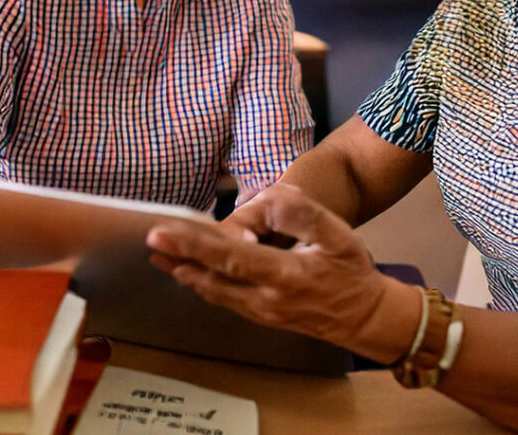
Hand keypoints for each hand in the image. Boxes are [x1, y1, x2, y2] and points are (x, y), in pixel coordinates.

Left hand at [146, 184, 419, 361]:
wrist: (367, 319)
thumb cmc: (353, 272)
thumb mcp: (339, 234)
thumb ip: (303, 213)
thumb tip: (268, 199)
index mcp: (284, 274)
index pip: (230, 256)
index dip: (194, 244)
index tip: (164, 233)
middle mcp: (265, 298)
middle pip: (212, 277)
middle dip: (179, 257)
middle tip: (150, 241)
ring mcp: (262, 311)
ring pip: (214, 291)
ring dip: (185, 272)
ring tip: (160, 256)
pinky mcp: (262, 316)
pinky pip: (225, 299)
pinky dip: (203, 284)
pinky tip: (190, 274)